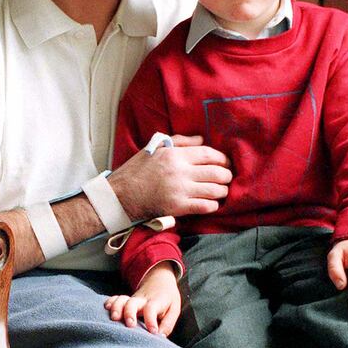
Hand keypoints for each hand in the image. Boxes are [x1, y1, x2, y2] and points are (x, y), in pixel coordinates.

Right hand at [104, 263, 180, 335]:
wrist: (159, 280)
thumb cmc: (168, 298)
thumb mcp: (174, 309)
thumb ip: (168, 324)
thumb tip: (159, 337)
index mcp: (156, 302)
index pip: (151, 309)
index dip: (151, 321)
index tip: (153, 332)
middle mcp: (142, 300)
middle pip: (133, 303)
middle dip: (129, 313)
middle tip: (130, 325)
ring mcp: (132, 299)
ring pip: (122, 300)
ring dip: (116, 308)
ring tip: (114, 318)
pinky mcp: (126, 300)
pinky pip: (115, 298)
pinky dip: (110, 302)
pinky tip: (106, 308)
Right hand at [111, 135, 231, 220]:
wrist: (120, 196)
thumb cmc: (136, 171)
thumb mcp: (155, 148)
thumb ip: (180, 142)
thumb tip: (201, 139)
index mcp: (174, 155)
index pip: (209, 154)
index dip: (222, 158)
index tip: (225, 163)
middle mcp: (180, 172)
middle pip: (216, 172)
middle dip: (226, 175)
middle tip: (226, 178)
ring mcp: (179, 191)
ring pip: (214, 190)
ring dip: (222, 191)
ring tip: (221, 191)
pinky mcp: (177, 207)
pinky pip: (204, 206)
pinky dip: (212, 205)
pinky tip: (211, 203)